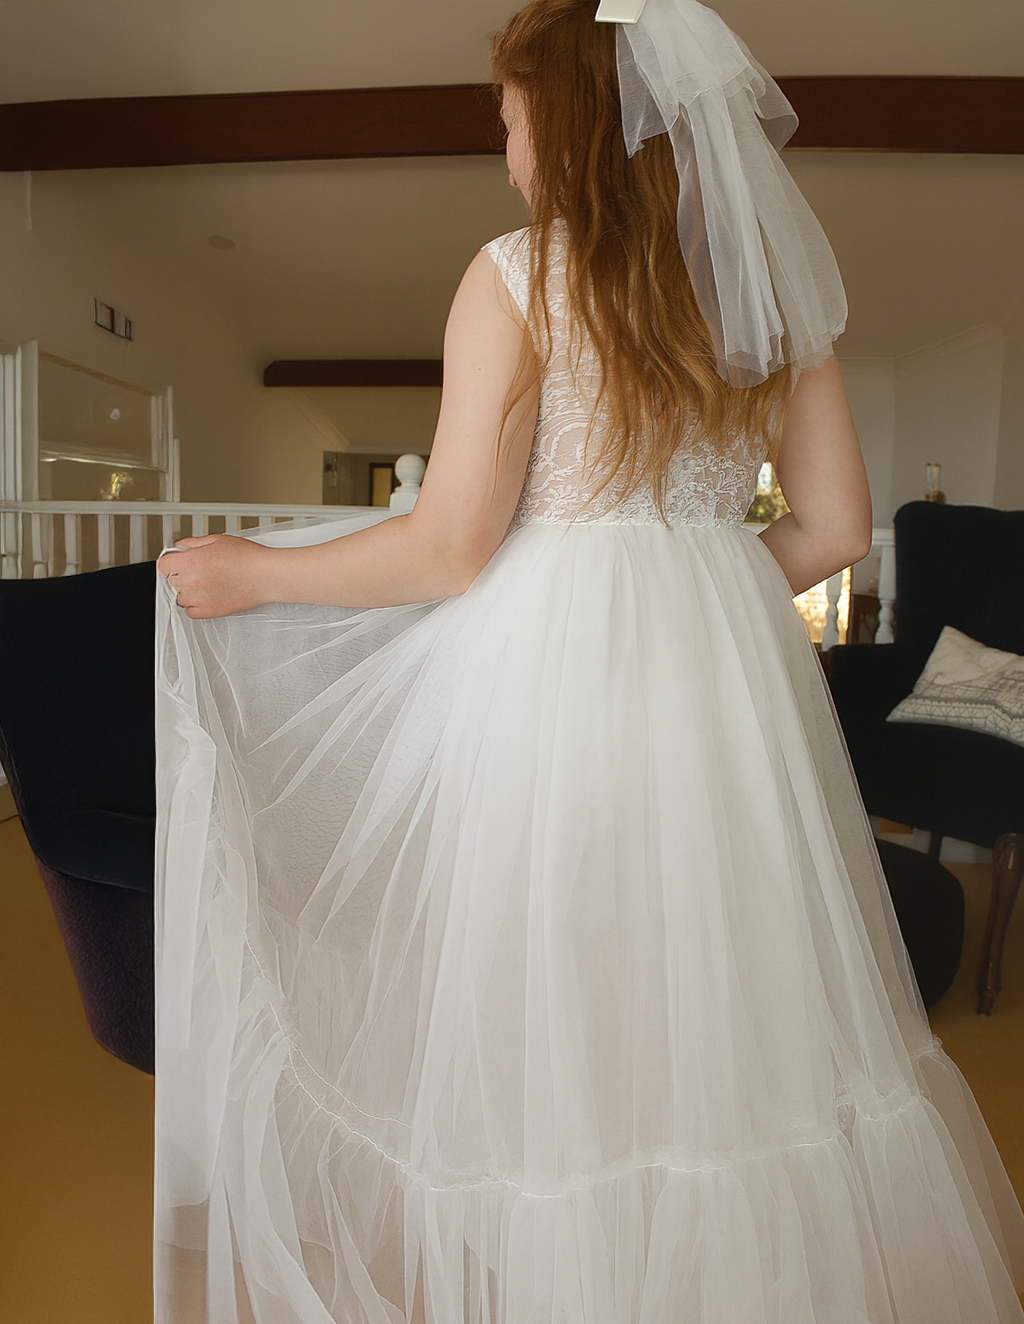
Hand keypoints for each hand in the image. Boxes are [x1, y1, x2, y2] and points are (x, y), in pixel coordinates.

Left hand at [157, 535, 275, 618]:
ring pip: (180, 598)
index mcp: (190, 561)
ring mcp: (199, 598)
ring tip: (204, 584)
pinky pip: (191, 612)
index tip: (174, 563)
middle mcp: (191, 581)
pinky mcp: (210, 611)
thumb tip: (182, 546)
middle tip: (195, 571)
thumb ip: (194, 543)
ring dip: (187, 592)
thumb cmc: (248, 557)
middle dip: (180, 575)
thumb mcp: (218, 540)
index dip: (169, 562)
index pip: (163, 565)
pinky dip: (195, 606)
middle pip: (171, 582)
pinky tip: (206, 596)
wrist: (266, 575)